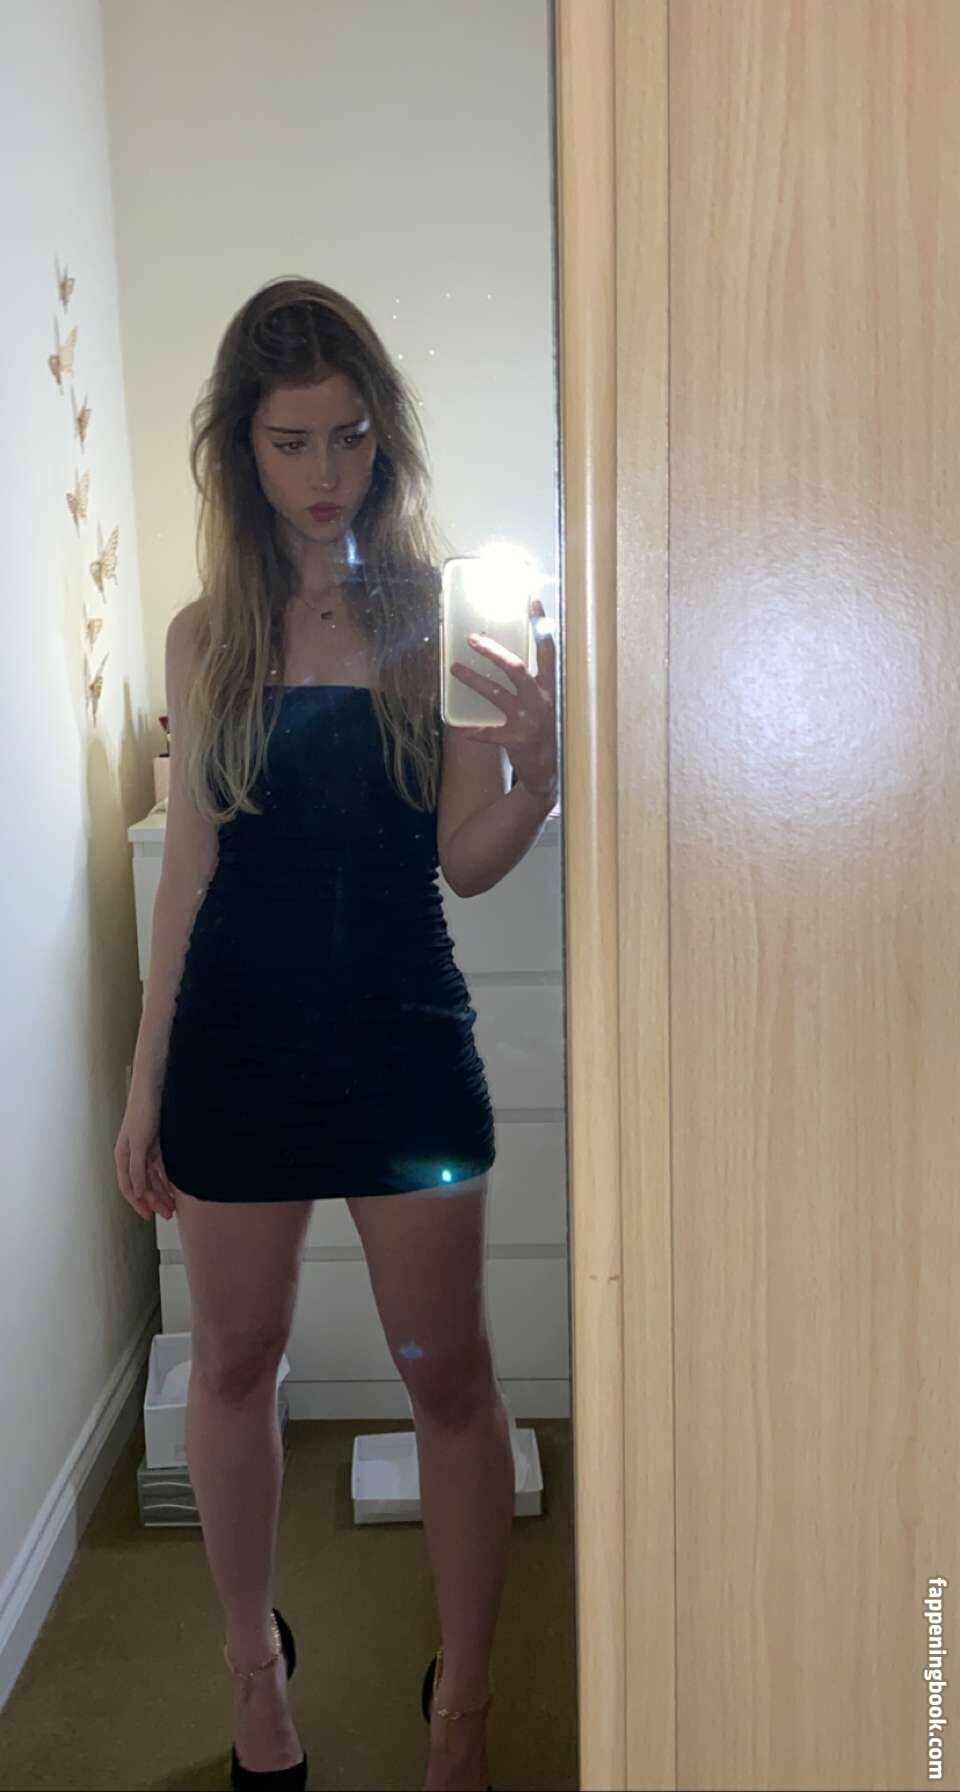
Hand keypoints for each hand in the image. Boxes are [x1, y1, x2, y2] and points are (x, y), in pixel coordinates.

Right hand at [115, 1087, 175, 1222]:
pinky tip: (174, 1187)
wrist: (155, 1084)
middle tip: (168, 1215)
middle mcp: (132, 1154)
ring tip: (173, 1205)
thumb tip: (137, 1191)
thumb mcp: (140, 1141)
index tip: (149, 1217)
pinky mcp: (156, 1142)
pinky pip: (160, 1166)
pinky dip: (166, 1178)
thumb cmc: (143, 1109)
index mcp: (123, 1155)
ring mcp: (145, 1148)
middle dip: (154, 1201)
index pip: (129, 1186)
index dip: (138, 1203)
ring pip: (152, 1177)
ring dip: (161, 1192)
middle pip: (142, 1184)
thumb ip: (137, 1167)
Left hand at [449, 596, 558, 799]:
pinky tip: (459, 728)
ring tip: (454, 669)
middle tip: (472, 639)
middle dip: (494, 652)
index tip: (533, 604)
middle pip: (516, 668)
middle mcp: (541, 701)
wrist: (549, 771)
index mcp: (551, 688)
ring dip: (474, 680)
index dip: (541, 627)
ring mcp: (528, 721)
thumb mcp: (545, 704)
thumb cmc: (543, 731)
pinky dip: (473, 730)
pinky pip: (489, 732)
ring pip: (497, 694)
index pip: (548, 651)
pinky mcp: (516, 740)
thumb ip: (532, 684)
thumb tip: (506, 658)